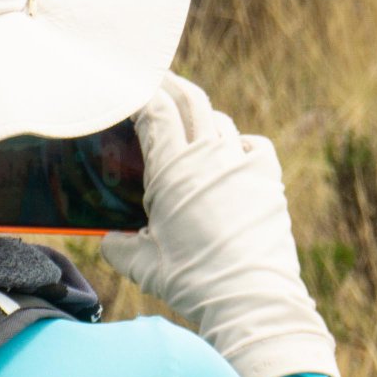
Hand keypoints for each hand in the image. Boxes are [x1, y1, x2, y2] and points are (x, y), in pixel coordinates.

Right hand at [102, 73, 341, 376]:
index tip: (129, 86)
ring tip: (189, 126)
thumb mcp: (142, 265)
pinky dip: (238, 144)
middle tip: (157, 79)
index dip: (140, 92)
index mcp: (173, 170)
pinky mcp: (269, 178)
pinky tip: (231, 156)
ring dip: (202, 119)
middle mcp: (209, 156)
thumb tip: (108, 240)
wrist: (250, 297)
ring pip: (219, 122)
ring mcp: (242, 163)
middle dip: (170, 83)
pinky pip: (252, 144)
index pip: (154, 110)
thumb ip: (117, 246)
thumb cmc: (191, 281)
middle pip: (190, 100)